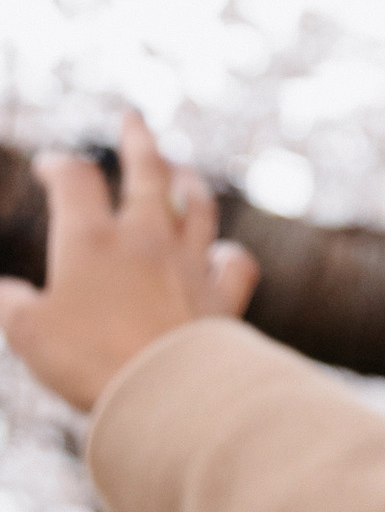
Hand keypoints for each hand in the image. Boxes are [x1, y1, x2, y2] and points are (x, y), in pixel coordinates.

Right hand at [0, 112, 259, 413]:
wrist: (168, 393)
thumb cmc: (91, 361)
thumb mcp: (28, 335)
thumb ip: (13, 306)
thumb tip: (6, 293)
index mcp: (90, 240)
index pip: (74, 180)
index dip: (60, 166)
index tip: (52, 167)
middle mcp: (145, 240)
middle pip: (147, 172)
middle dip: (138, 141)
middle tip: (134, 119)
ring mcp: (189, 265)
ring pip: (197, 207)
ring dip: (189, 183)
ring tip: (183, 170)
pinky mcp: (223, 298)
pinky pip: (235, 264)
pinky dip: (229, 254)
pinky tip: (224, 254)